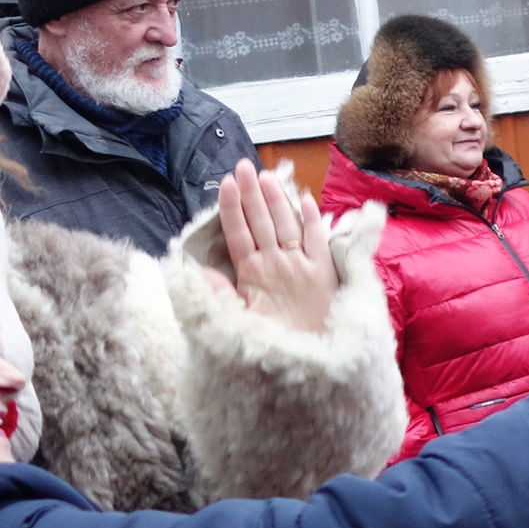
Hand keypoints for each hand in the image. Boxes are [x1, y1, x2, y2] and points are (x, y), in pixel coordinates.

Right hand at [206, 160, 335, 333]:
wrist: (315, 361)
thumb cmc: (275, 344)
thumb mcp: (241, 323)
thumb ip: (222, 295)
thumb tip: (202, 272)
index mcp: (253, 275)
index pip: (238, 233)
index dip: (232, 208)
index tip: (226, 183)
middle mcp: (277, 264)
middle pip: (261, 221)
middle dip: (251, 192)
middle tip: (243, 166)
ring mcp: (302, 265)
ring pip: (287, 223)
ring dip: (276, 198)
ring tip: (267, 175)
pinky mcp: (326, 271)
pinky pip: (318, 238)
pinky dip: (312, 218)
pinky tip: (304, 198)